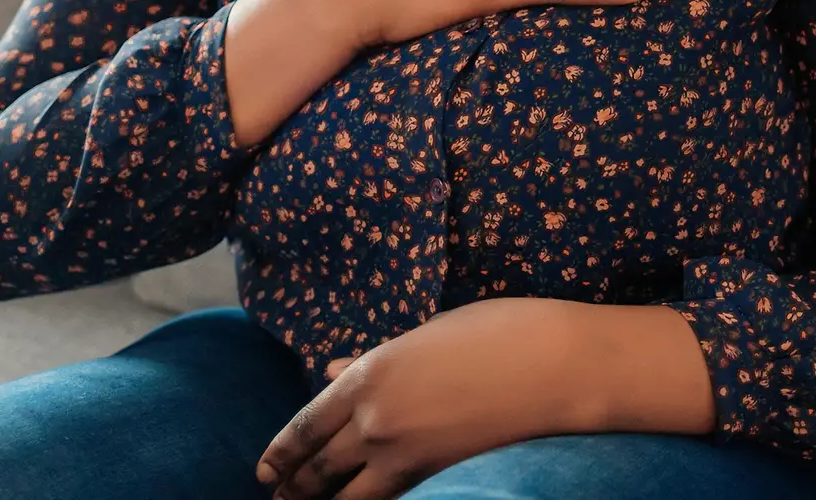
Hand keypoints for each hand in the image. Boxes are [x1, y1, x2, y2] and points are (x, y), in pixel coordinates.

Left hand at [257, 297, 585, 499]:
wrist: (550, 364)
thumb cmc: (493, 332)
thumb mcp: (425, 336)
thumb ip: (372, 362)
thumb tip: (332, 371)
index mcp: (370, 372)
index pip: (308, 422)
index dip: (282, 450)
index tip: (265, 467)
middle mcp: (373, 417)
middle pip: (317, 465)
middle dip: (293, 484)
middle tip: (277, 495)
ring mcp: (401, 453)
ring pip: (342, 495)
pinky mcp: (432, 477)